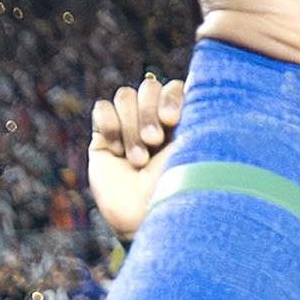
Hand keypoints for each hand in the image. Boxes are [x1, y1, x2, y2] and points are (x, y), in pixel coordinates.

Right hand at [85, 75, 184, 242]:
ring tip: (137, 159)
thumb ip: (197, 112)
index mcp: (183, 123)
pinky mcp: (104, 141)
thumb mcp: (195, 148)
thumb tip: (197, 77)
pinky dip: (109, 123)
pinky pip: (102, 109)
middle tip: (154, 142)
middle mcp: (156, 123)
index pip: (173, 87)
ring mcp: (129, 130)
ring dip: (131, 125)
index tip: (172, 121)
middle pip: (148, 87)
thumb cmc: (181, 189)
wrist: (148, 221)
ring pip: (125, 96)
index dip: (169, 97)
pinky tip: (116, 149)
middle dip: (149, 112)